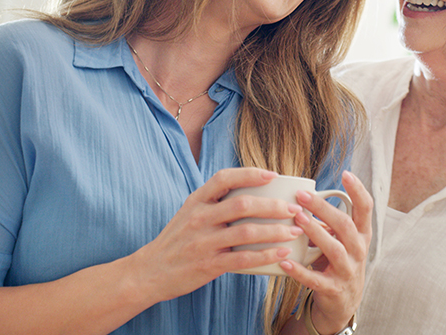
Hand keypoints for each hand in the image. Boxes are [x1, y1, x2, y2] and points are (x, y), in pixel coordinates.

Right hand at [130, 167, 304, 303]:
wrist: (150, 271)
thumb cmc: (177, 240)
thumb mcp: (189, 213)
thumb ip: (214, 202)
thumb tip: (253, 194)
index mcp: (196, 200)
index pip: (224, 178)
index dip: (250, 174)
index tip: (273, 175)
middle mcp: (200, 217)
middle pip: (242, 205)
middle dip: (273, 205)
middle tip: (294, 208)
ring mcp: (204, 241)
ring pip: (247, 232)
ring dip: (275, 231)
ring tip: (295, 231)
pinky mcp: (209, 264)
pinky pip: (243, 258)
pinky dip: (266, 255)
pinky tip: (282, 253)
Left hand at [279, 171, 372, 333]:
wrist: (343, 303)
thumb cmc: (338, 262)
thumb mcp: (341, 240)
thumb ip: (329, 221)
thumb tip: (304, 196)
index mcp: (362, 235)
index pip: (366, 209)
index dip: (358, 190)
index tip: (346, 174)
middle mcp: (358, 251)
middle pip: (345, 225)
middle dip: (323, 208)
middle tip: (302, 195)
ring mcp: (347, 271)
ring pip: (333, 249)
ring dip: (314, 232)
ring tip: (296, 219)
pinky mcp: (333, 289)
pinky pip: (315, 279)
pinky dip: (299, 270)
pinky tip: (284, 261)